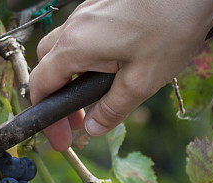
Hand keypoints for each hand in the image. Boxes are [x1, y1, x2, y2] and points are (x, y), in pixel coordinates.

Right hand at [29, 0, 212, 150]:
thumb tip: (92, 129)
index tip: (62, 139)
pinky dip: (87, 56)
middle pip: (47, 66)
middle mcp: (75, 25)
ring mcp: (87, 11)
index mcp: (76, 47)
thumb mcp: (141, 81)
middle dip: (57, 97)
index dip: (46, 117)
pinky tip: (111, 66)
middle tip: (79, 121)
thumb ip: (112, 109)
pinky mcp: (102, 3)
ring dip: (71, 76)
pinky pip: (84, 33)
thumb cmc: (171, 29)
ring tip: (95, 96)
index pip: (41, 86)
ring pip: (64, 48)